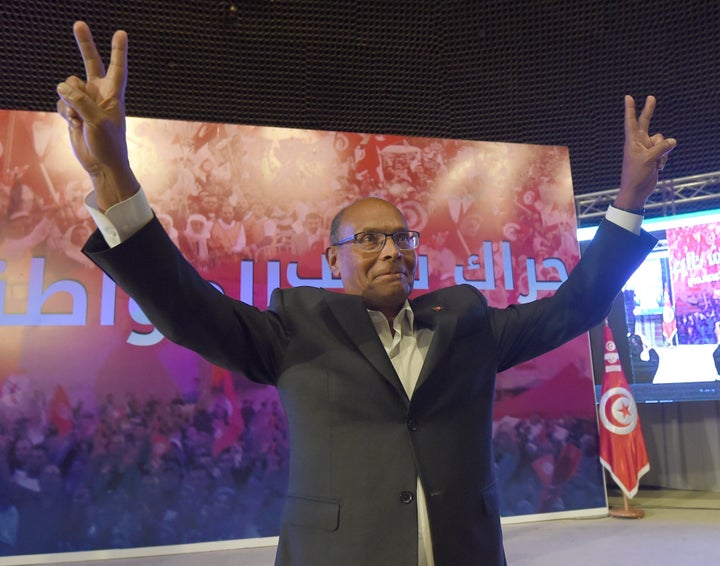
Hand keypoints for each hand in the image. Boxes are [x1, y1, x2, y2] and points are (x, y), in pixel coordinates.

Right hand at [56, 21, 138, 210]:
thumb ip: (80, 101)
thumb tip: (62, 86)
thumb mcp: (97, 122)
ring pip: (69, 85)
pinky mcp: (73, 110)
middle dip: (85, 44)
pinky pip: (61, 101)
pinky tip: (72, 123)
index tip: (120, 33)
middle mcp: (100, 94)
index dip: (118, 51)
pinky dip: (64, 111)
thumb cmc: (108, 145)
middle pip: (90, 63)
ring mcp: (86, 101)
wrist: (101, 164)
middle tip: (79, 24)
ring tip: (78, 118)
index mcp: (114, 95)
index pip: (117, 69)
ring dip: (69, 100)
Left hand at [616, 95, 676, 209]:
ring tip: (655, 163)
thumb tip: (673, 140)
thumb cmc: (636, 175)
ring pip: (662, 140)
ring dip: (662, 151)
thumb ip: (661, 148)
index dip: (630, 109)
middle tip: (651, 97)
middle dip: (649, 110)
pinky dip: (664, 159)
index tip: (628, 97)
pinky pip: (665, 151)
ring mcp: (647, 149)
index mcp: (632, 142)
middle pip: (645, 122)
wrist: (637, 190)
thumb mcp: (649, 160)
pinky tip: (657, 168)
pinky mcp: (655, 156)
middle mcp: (639, 142)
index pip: (631, 122)